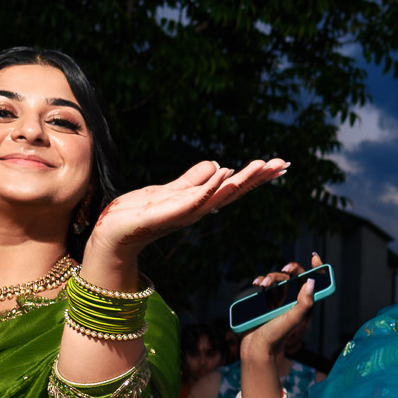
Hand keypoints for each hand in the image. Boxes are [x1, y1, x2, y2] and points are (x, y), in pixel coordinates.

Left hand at [88, 158, 289, 261]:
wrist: (114, 232)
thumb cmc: (139, 213)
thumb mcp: (170, 190)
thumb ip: (193, 178)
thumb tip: (218, 164)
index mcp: (200, 202)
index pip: (234, 186)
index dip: (256, 176)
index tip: (279, 165)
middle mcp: (199, 208)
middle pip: (235, 190)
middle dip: (259, 178)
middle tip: (283, 164)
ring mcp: (186, 211)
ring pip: (221, 194)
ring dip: (243, 180)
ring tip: (262, 165)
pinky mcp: (170, 211)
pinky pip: (196, 198)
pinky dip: (212, 186)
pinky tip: (226, 173)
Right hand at [240, 254, 321, 369]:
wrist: (255, 348)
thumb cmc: (276, 336)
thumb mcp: (292, 319)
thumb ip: (303, 303)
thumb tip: (312, 281)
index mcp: (303, 304)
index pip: (313, 282)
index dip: (316, 269)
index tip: (314, 257)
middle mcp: (292, 301)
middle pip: (294, 276)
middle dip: (290, 268)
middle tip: (286, 268)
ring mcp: (278, 301)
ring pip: (278, 279)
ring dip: (272, 276)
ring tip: (263, 284)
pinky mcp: (265, 303)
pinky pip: (265, 286)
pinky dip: (261, 281)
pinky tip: (257, 283)